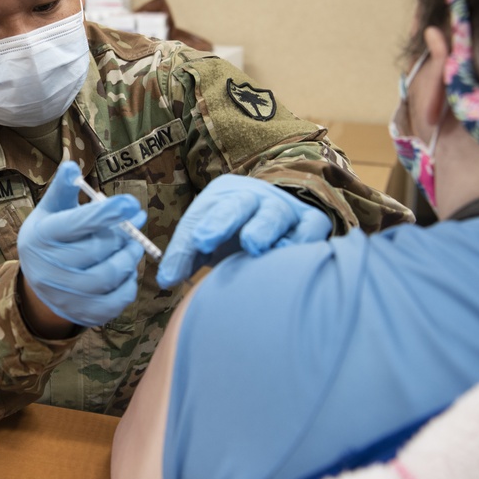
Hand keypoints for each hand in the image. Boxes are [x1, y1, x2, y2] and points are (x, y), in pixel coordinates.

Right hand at [19, 161, 145, 327]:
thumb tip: (71, 165)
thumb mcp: (50, 210)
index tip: (131, 203)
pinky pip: (115, 301)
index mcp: (42, 236)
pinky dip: (128, 284)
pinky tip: (127, 270)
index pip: (77, 223)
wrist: (38, 283)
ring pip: (108, 276)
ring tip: (135, 245)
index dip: (106, 213)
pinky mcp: (81, 313)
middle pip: (97, 249)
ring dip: (129, 257)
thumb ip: (63, 189)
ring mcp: (64, 294)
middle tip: (138, 220)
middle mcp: (49, 267)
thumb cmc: (50, 236)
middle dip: (124, 233)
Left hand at [157, 174, 331, 287]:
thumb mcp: (208, 238)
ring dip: (261, 228)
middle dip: (219, 221)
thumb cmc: (236, 231)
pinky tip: (289, 253)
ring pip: (273, 215)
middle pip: (236, 206)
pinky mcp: (311, 223)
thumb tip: (166, 280)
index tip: (186, 256)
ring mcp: (283, 209)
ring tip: (252, 245)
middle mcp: (253, 198)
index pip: (202, 216)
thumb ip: (186, 256)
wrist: (283, 215)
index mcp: (223, 197)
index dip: (191, 237)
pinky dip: (300, 240)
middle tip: (204, 239)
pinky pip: (308, 229)